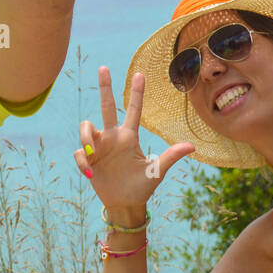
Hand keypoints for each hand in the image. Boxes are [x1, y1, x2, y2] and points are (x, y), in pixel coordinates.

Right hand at [74, 68, 194, 222]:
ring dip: (86, 137)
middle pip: (107, 106)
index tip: (140, 73)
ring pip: (86, 127)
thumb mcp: (156, 172)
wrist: (124, 205)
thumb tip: (192, 146)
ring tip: (93, 154)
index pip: (134, 110)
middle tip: (103, 67)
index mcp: (129, 137)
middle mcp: (113, 137)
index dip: (136, 93)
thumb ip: (170, 156)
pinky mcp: (88, 159)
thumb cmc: (142, 188)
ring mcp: (99, 147)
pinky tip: (90, 173)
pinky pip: (80, 152)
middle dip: (105, 87)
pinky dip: (82, 161)